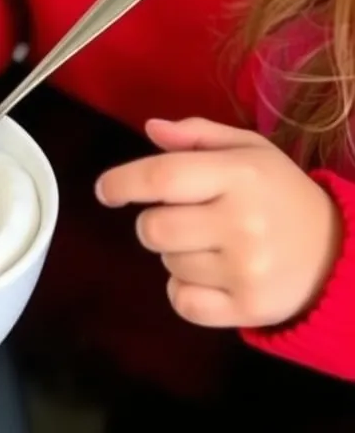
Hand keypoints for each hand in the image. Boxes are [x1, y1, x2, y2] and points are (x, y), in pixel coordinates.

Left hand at [95, 118, 341, 328]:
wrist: (339, 252)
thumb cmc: (279, 192)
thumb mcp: (247, 149)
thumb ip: (196, 135)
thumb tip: (151, 128)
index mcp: (238, 176)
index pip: (161, 178)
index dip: (122, 182)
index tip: (105, 191)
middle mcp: (242, 223)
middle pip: (154, 228)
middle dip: (152, 222)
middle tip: (179, 217)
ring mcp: (247, 270)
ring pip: (168, 263)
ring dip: (175, 253)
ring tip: (210, 243)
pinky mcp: (249, 309)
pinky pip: (183, 302)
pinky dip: (185, 289)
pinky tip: (209, 275)